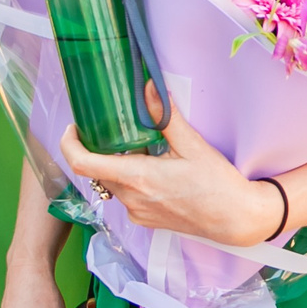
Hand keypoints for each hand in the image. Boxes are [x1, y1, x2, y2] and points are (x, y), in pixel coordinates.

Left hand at [61, 111, 283, 246]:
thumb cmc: (217, 183)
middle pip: (97, 170)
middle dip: (101, 149)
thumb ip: (165, 117)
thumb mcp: (192, 145)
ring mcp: (137, 212)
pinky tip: (155, 171)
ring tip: (143, 148)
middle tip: (116, 130)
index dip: (70, 143)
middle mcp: (131, 199)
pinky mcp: (145, 220)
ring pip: (113, 183)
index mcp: (137, 178)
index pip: (83, 163)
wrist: (236, 219)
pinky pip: (127, 196)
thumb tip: (149, 87)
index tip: (74, 128)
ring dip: (119, 165)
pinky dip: (132, 180)